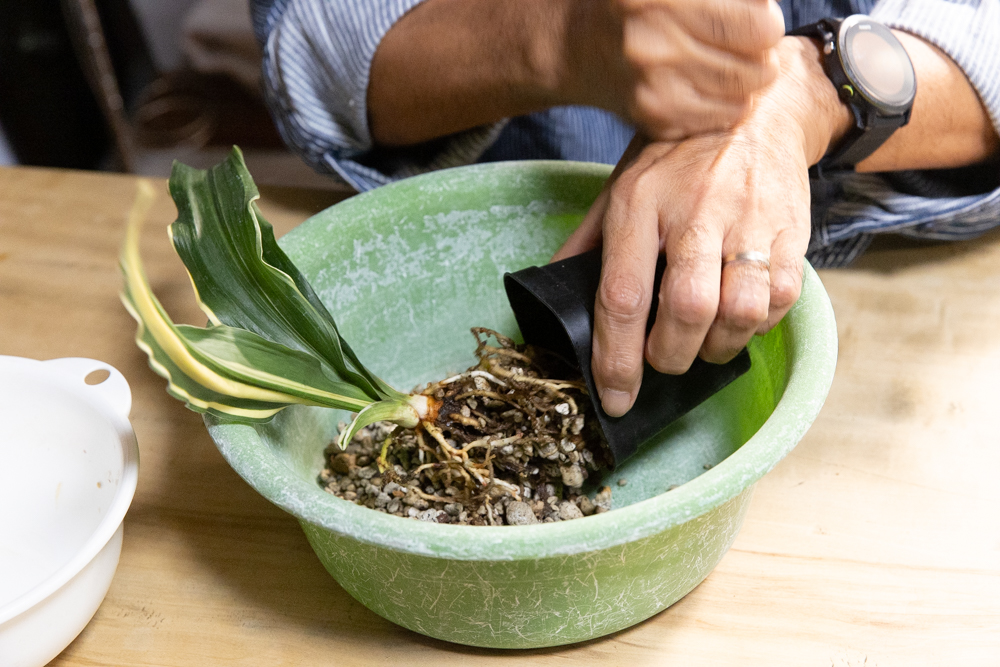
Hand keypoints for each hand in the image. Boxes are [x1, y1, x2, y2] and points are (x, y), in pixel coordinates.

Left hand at [554, 37, 845, 416]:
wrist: (754, 106)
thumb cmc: (674, 156)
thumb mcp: (619, 186)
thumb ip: (586, 243)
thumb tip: (551, 296)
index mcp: (639, 203)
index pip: (623, 296)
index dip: (617, 359)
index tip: (615, 398)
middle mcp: (695, 211)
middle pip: (687, 309)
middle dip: (671, 356)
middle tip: (664, 361)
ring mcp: (750, 218)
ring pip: (742, 310)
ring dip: (719, 345)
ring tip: (704, 343)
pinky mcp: (793, 226)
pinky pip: (782, 297)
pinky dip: (760, 324)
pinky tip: (741, 317)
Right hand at [563, 0, 785, 140]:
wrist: (581, 46)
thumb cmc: (641, 5)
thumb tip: (769, 14)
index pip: (759, 26)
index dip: (766, 20)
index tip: (755, 18)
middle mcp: (654, 46)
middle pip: (757, 66)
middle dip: (761, 54)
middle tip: (746, 45)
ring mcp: (653, 89)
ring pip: (744, 97)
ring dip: (746, 81)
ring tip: (728, 64)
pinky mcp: (654, 120)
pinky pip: (721, 119)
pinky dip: (725, 103)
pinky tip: (707, 85)